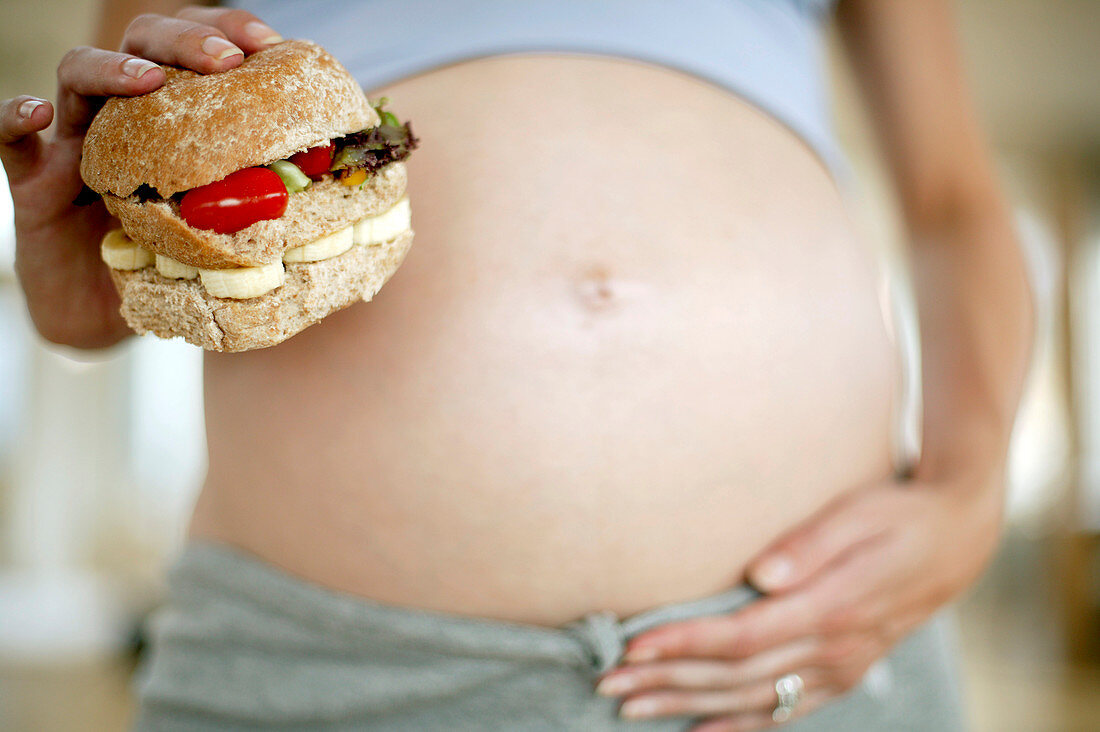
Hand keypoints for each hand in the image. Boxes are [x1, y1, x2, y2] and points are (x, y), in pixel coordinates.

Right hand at [0, 6, 280, 347]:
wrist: (104, 315)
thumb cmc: (171, 267)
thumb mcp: (228, 236)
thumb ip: (272, 218)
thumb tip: (349, 223)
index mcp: (177, 121)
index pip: (200, 54)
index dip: (231, 35)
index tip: (273, 46)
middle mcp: (127, 117)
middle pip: (144, 44)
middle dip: (186, 40)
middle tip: (227, 62)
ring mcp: (76, 142)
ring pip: (80, 73)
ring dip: (114, 68)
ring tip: (149, 81)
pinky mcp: (32, 180)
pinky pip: (9, 138)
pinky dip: (14, 117)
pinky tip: (36, 115)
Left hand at [594, 464, 1004, 730]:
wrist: (960, 537)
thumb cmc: (900, 515)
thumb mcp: (859, 514)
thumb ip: (810, 544)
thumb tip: (760, 574)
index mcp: (830, 608)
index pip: (741, 638)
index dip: (684, 645)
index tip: (632, 647)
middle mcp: (833, 649)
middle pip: (735, 676)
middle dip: (667, 680)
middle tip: (609, 685)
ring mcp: (840, 668)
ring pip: (751, 699)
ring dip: (688, 706)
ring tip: (631, 708)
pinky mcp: (844, 672)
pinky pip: (786, 710)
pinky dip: (740, 727)